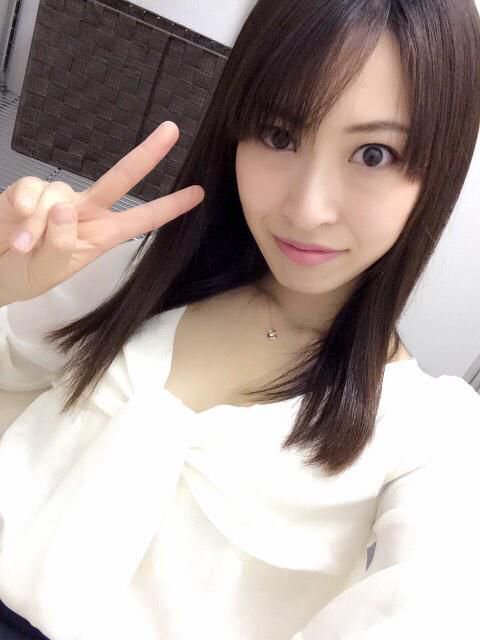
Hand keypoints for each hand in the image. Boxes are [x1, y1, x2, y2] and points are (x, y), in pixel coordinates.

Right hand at [0, 121, 204, 305]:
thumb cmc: (27, 274)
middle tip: (172, 130)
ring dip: (39, 224)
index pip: (141, 220)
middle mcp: (85, 212)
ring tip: (24, 247)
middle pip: (121, 179)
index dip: (168, 207)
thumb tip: (64, 207)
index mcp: (102, 235)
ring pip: (60, 194)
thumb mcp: (50, 272)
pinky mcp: (27, 191)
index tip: (198, 193)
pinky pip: (31, 189)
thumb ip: (60, 245)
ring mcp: (57, 199)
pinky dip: (23, 209)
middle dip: (147, 155)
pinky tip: (15, 226)